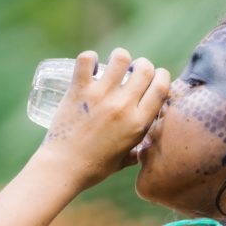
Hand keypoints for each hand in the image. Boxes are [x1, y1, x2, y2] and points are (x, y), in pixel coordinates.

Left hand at [36, 48, 169, 188]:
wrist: (64, 168)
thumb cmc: (94, 168)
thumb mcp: (123, 161)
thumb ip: (135, 152)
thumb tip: (141, 151)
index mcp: (139, 123)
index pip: (161, 87)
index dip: (161, 76)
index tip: (156, 76)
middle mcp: (124, 106)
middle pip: (145, 69)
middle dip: (142, 64)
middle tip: (133, 69)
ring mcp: (101, 96)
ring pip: (120, 58)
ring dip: (120, 57)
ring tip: (113, 64)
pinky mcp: (79, 91)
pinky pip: (86, 60)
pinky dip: (89, 58)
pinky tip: (89, 64)